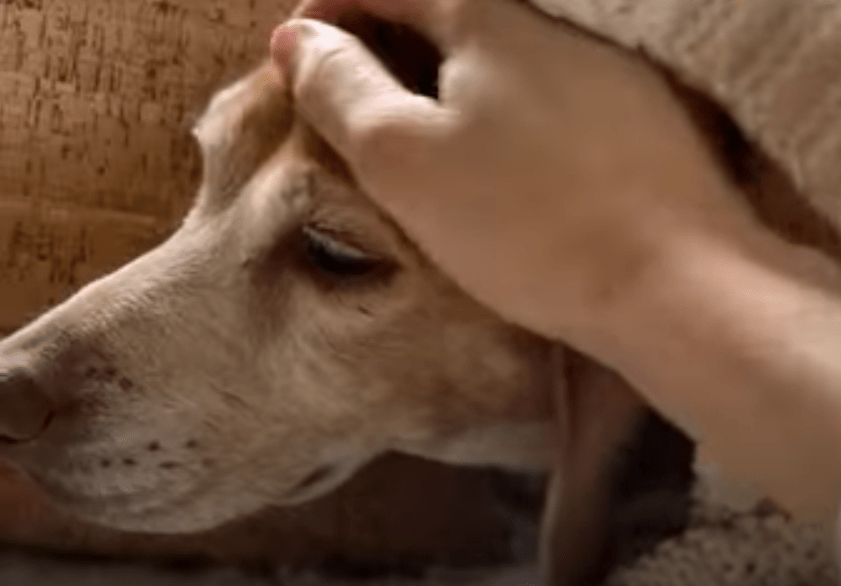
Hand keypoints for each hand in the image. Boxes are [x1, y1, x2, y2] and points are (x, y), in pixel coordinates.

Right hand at [270, 0, 760, 352]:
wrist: (672, 284)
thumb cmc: (525, 220)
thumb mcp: (404, 158)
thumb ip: (340, 90)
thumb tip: (297, 41)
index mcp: (490, 18)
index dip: (326, 11)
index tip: (298, 62)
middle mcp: (553, 24)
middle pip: (442, 11)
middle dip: (380, 46)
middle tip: (346, 107)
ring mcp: (604, 67)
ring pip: (493, 55)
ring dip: (437, 81)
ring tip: (412, 141)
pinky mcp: (635, 116)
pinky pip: (538, 91)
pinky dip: (492, 109)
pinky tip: (493, 161)